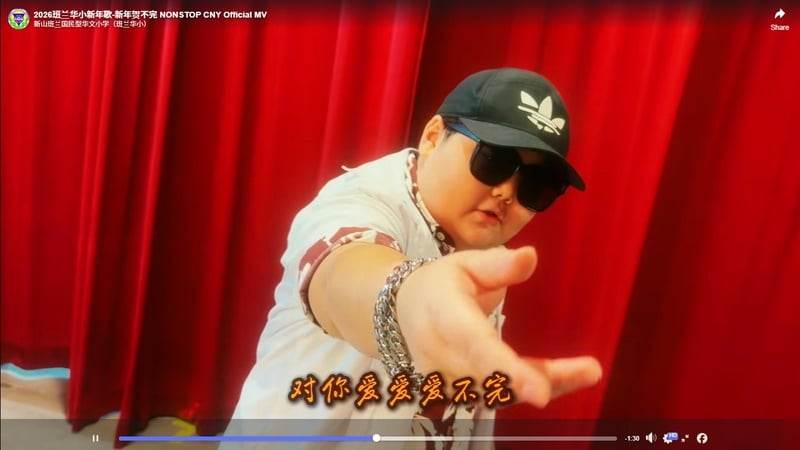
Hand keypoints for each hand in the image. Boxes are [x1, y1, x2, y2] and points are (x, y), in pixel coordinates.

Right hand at [395, 246, 601, 407]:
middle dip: (538, 378)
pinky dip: (531, 387)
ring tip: (584, 370)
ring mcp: (445, 380)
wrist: (403, 310)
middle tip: (587, 370)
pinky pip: (499, 395)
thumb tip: (531, 257)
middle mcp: (441, 355)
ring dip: (544, 384)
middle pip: (493, 378)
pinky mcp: (456, 392)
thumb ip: (498, 265)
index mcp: (443, 316)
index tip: (540, 391)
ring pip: (499, 392)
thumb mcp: (465, 263)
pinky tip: (567, 377)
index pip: (475, 346)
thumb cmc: (440, 283)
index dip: (506, 369)